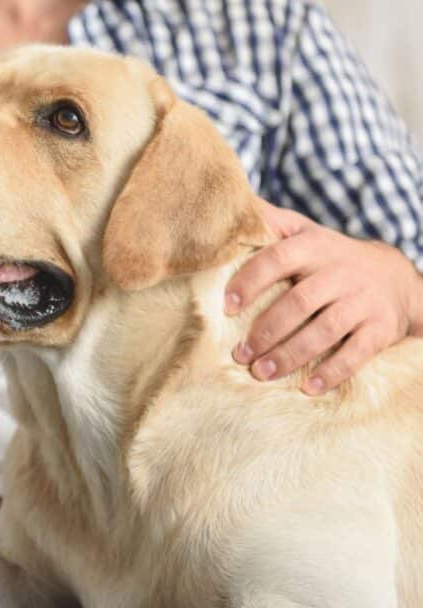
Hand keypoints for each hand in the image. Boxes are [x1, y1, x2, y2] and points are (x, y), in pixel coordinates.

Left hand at [225, 201, 422, 394]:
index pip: (278, 259)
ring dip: (291, 355)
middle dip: (267, 330)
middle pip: (300, 301)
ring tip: (262, 372)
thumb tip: (232, 205)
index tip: (226, 306)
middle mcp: (341, 272)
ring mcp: (363, 301)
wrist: (395, 277)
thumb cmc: (331, 258)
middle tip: (240, 353)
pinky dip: (333, 372)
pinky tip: (309, 388)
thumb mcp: (305, 233)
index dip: (251, 281)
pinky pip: (357, 353)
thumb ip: (270, 222)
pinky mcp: (382, 328)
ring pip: (325, 330)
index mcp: (315, 247)